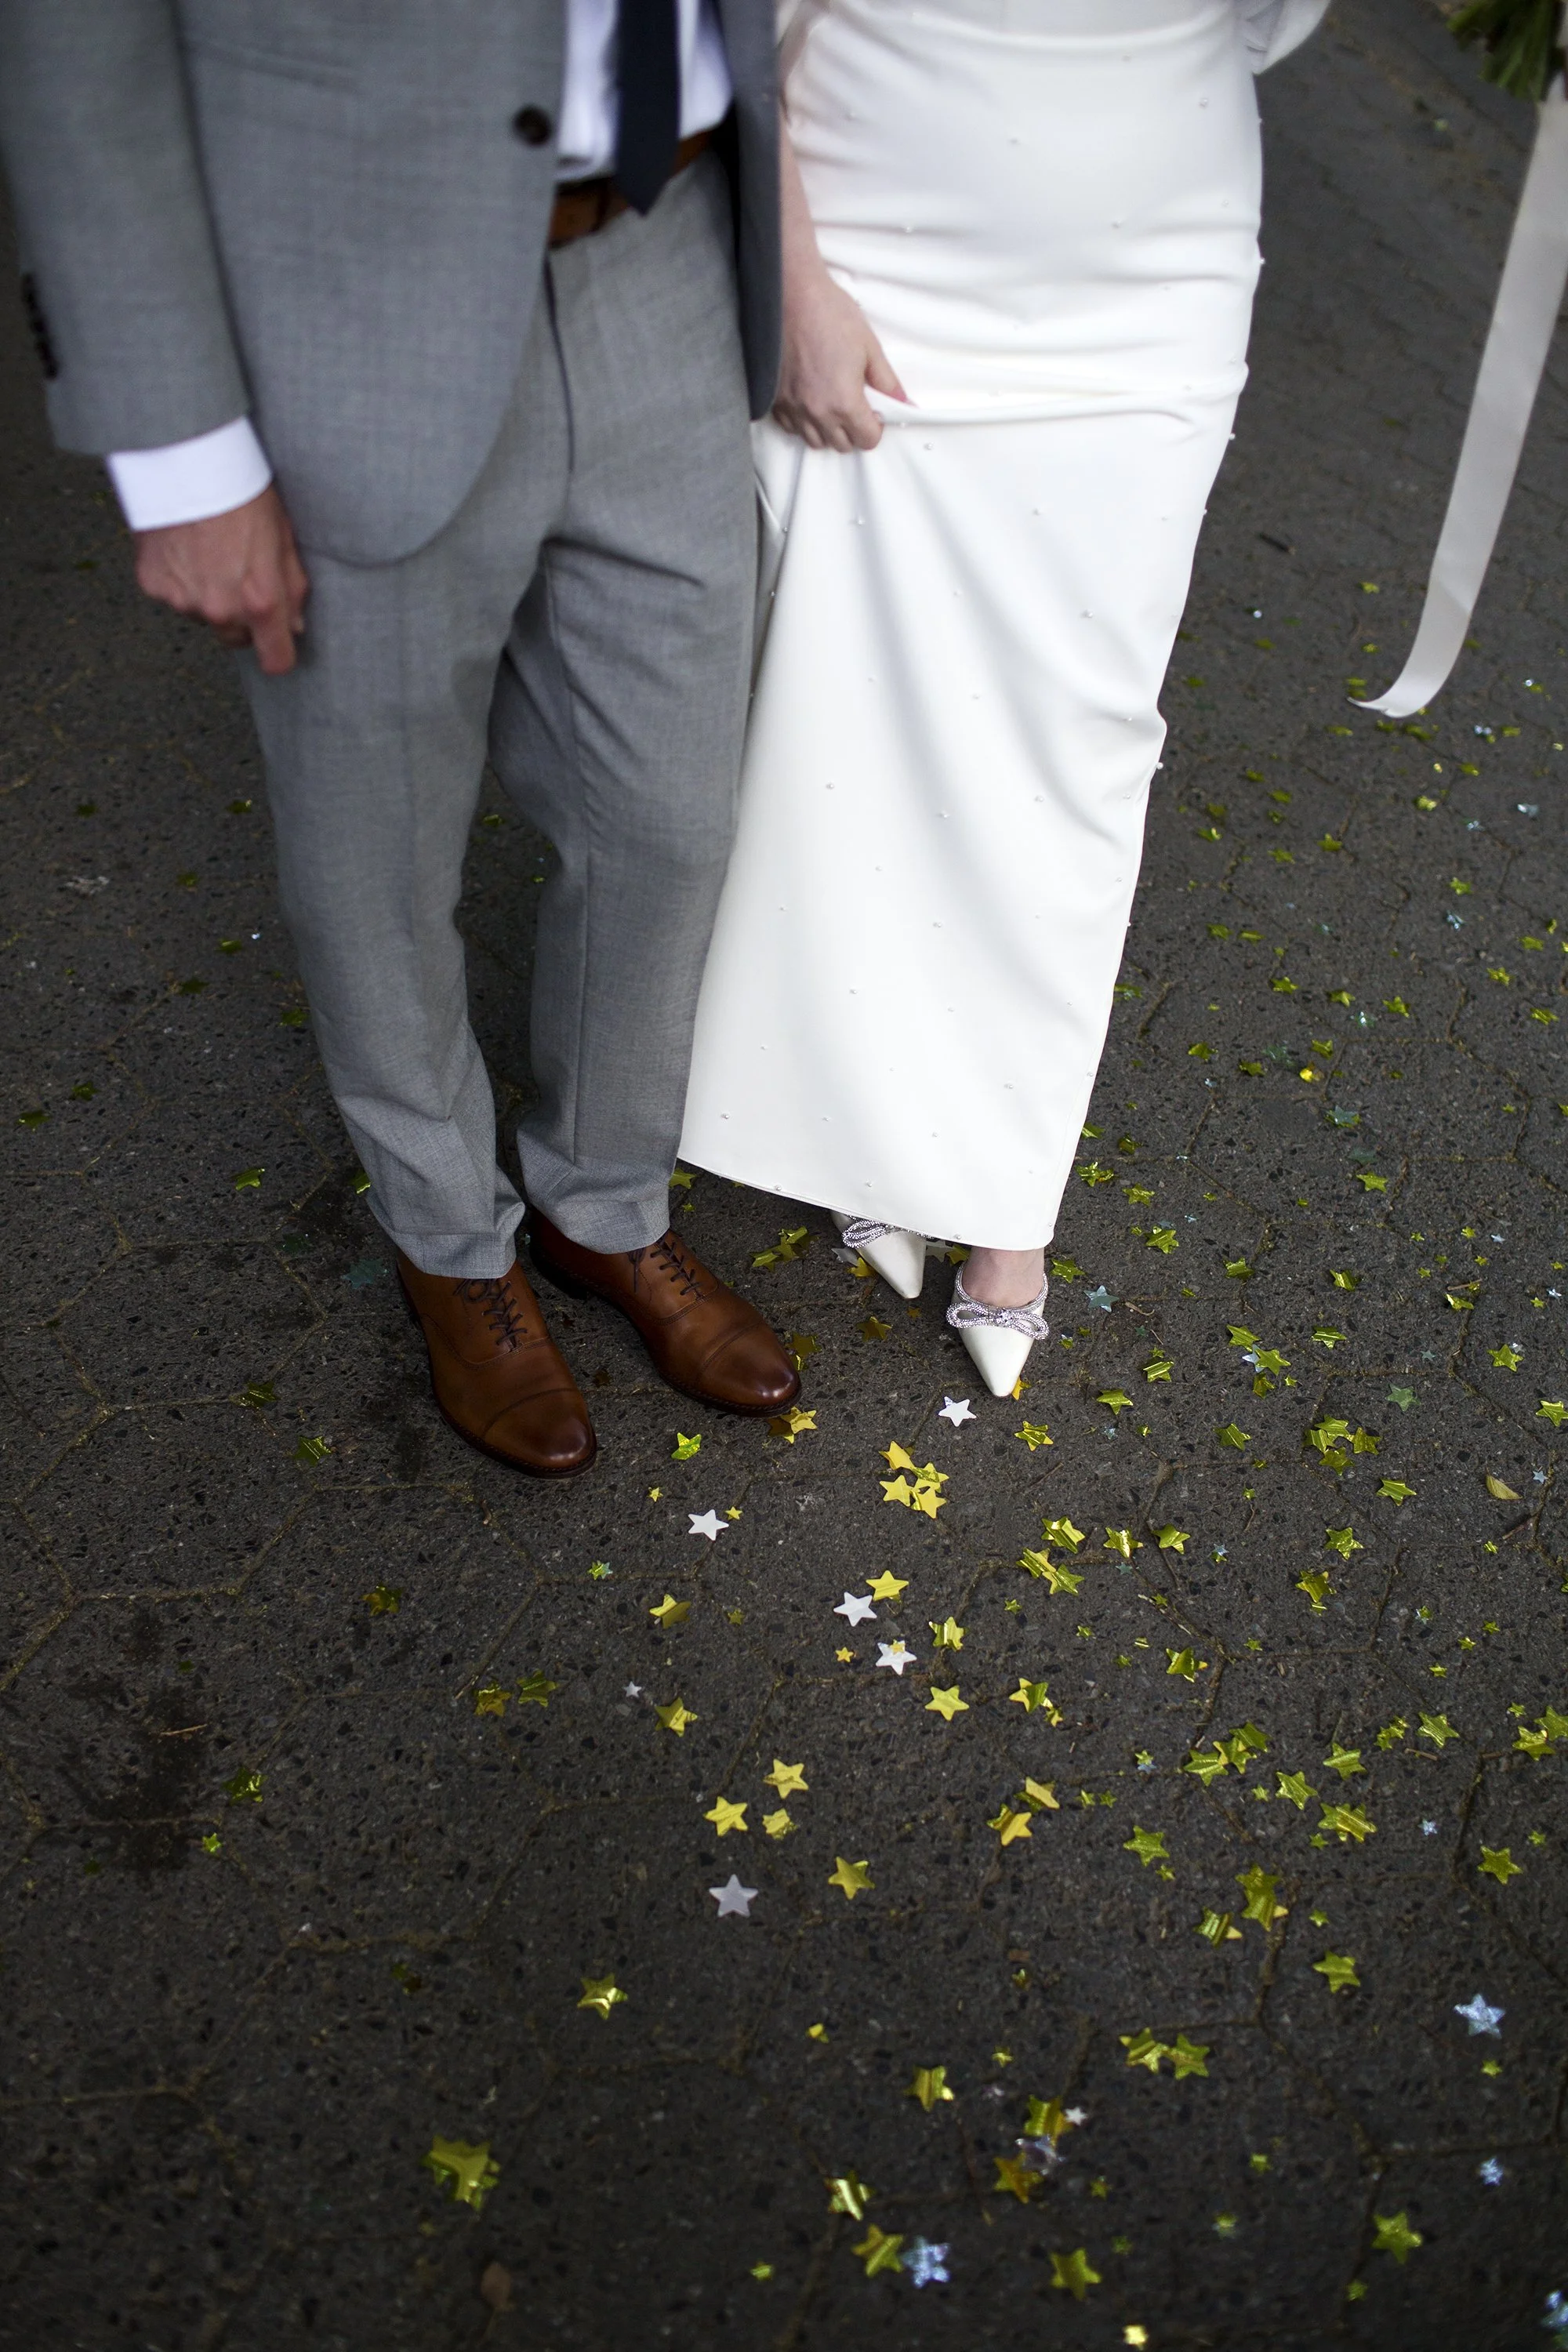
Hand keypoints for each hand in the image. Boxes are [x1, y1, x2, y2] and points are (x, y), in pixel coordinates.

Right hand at [133, 483, 308, 674]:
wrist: (187, 461)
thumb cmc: (241, 492)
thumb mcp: (283, 538)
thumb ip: (292, 588)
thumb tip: (293, 624)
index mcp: (260, 600)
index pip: (275, 661)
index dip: (278, 653)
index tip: (278, 643)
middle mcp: (221, 609)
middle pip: (236, 639)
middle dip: (242, 619)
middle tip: (240, 577)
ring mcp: (183, 600)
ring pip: (203, 616)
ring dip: (208, 596)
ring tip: (210, 553)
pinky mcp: (154, 586)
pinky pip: (173, 596)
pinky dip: (179, 580)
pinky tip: (185, 548)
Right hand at [773, 263, 907, 452]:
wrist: (791, 295)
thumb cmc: (831, 315)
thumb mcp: (869, 347)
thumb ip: (887, 383)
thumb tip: (903, 404)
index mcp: (844, 402)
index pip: (867, 440)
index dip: (875, 428)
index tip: (875, 413)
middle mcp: (817, 412)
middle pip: (842, 445)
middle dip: (853, 431)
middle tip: (856, 406)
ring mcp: (793, 408)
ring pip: (815, 441)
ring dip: (828, 431)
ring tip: (833, 405)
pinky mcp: (774, 400)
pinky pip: (791, 427)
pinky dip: (803, 422)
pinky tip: (810, 401)